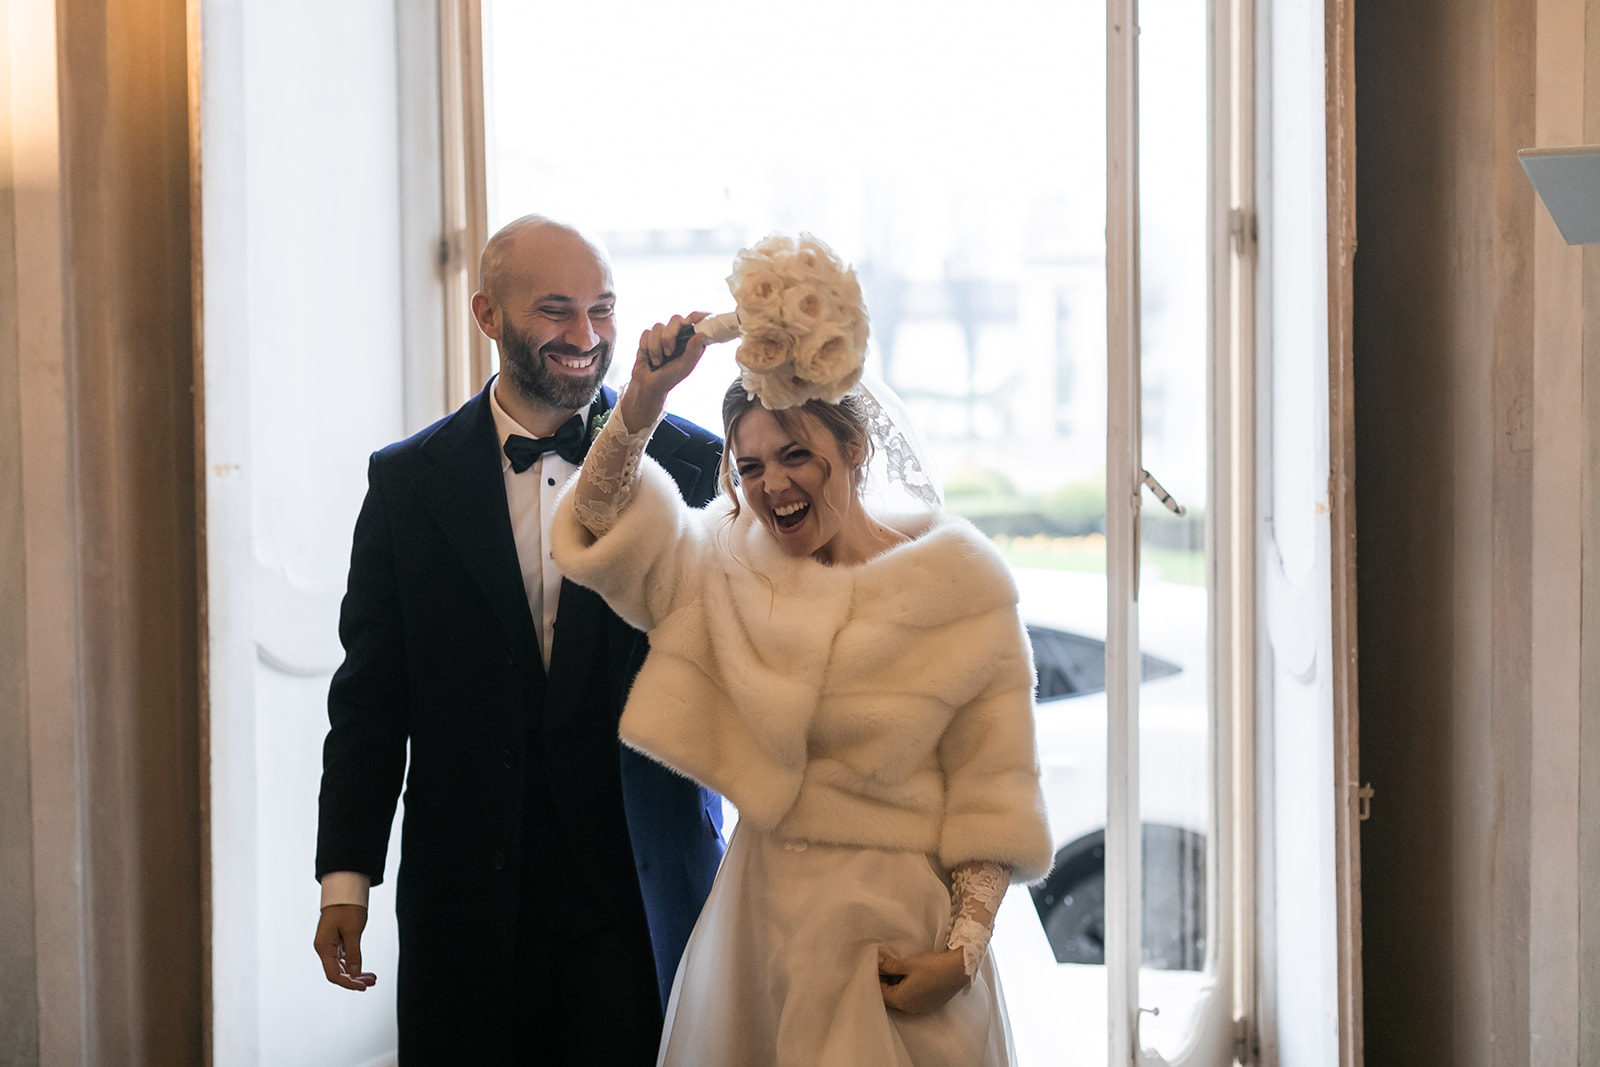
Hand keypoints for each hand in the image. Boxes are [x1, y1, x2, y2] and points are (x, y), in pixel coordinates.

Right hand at [313, 904, 375, 990]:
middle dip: (354, 980)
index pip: (333, 974)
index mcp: (324, 947)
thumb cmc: (347, 907)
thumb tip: (354, 974)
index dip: (348, 983)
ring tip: (372, 978)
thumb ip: (354, 953)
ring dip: (356, 974)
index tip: (362, 987)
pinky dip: (354, 965)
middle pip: (338, 972)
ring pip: (342, 967)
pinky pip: (344, 959)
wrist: (344, 890)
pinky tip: (365, 971)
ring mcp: (330, 946)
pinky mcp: (337, 943)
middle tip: (371, 982)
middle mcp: (325, 949)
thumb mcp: (353, 930)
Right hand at [620, 313, 711, 429]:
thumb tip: (701, 335)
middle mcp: (679, 335)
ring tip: (658, 361)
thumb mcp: (684, 367)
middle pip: (676, 319)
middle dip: (669, 336)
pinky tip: (649, 357)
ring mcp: (664, 335)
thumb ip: (693, 351)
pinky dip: (646, 347)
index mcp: (692, 341)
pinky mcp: (650, 337)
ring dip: (656, 346)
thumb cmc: (669, 377)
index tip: (691, 320)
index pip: (698, 321)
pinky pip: (647, 333)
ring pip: (658, 327)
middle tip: (669, 352)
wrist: (648, 384)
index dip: (698, 316)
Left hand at [878, 947, 968, 1013]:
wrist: (958, 970)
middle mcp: (909, 1008)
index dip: (876, 978)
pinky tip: (912, 976)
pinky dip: (907, 989)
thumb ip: (889, 965)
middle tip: (887, 966)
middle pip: (890, 997)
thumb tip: (877, 963)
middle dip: (886, 982)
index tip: (877, 966)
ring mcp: (920, 1008)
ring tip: (900, 968)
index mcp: (901, 1000)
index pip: (880, 992)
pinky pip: (911, 999)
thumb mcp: (908, 964)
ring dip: (897, 985)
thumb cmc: (933, 967)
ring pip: (901, 998)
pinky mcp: (928, 1005)